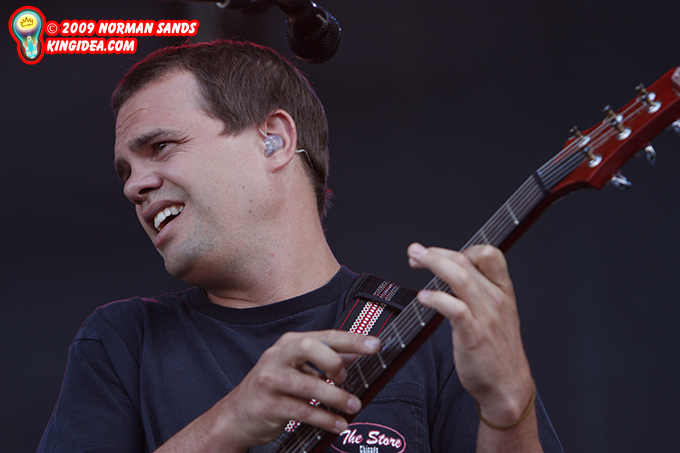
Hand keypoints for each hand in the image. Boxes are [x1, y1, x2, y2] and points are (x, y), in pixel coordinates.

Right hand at [205, 330, 380, 450]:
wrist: (235, 416)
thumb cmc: (272, 389)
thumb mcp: (297, 369)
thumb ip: (325, 362)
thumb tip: (358, 357)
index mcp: (288, 344)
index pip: (325, 336)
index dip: (351, 340)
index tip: (375, 345)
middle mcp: (277, 356)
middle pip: (308, 348)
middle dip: (333, 361)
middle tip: (346, 378)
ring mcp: (270, 380)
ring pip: (307, 384)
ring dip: (335, 397)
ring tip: (353, 407)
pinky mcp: (268, 405)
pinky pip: (302, 411)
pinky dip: (324, 419)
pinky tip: (338, 424)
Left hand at [407, 243, 533, 425]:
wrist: (508, 385)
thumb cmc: (497, 349)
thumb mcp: (497, 312)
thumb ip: (479, 291)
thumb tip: (452, 273)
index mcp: (503, 291)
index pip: (490, 254)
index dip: (464, 248)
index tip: (441, 253)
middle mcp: (495, 299)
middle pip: (466, 261)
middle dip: (437, 252)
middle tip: (415, 251)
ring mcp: (485, 316)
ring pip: (460, 278)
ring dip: (434, 264)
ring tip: (415, 260)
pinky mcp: (473, 335)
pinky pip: (455, 308)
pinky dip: (437, 298)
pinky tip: (423, 297)